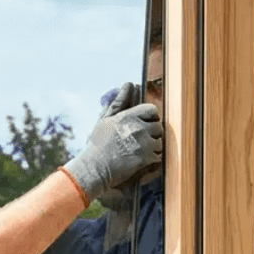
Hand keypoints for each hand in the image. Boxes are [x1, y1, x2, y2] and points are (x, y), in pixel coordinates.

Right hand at [62, 83, 161, 201]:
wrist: (94, 168)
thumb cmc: (97, 145)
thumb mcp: (105, 120)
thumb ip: (119, 103)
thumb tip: (127, 85)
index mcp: (128, 117)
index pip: (152, 110)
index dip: (151, 117)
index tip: (145, 124)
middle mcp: (138, 128)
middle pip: (158, 127)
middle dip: (152, 134)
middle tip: (140, 142)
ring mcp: (143, 144)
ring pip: (159, 143)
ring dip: (152, 149)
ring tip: (138, 153)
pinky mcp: (146, 159)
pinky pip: (158, 158)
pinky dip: (151, 161)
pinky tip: (139, 162)